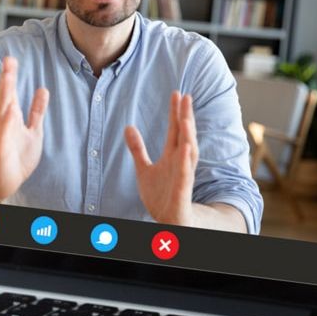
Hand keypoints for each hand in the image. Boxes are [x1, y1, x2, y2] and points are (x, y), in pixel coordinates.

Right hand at [0, 56, 48, 199]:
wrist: (8, 180)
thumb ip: (37, 111)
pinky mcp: (1, 152)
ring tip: (7, 79)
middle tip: (8, 61)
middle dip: (6, 80)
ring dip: (4, 96)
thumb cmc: (19, 157)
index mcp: (10, 118)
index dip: (10, 76)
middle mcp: (3, 124)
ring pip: (1, 113)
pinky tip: (9, 111)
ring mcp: (1, 137)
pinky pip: (3, 137)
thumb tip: (43, 89)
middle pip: (4, 98)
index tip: (11, 58)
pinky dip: (6, 124)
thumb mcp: (34, 130)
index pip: (10, 93)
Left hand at [124, 90, 198, 226]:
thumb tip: (128, 126)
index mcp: (173, 156)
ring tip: (185, 117)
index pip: (175, 130)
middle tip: (185, 96)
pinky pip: (185, 176)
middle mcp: (181, 163)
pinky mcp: (182, 192)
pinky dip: (186, 163)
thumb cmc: (161, 196)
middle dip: (185, 116)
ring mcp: (183, 176)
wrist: (169, 222)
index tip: (177, 93)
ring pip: (188, 153)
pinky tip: (187, 148)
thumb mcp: (144, 169)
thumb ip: (137, 148)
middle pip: (184, 136)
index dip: (176, 112)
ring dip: (188, 135)